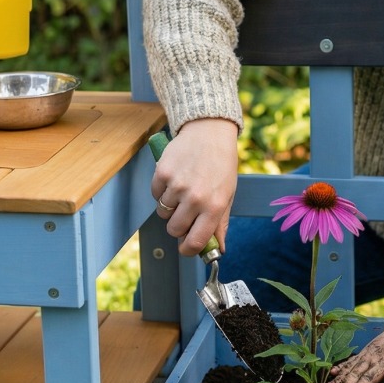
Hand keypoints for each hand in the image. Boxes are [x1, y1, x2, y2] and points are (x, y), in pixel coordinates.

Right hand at [151, 118, 238, 255]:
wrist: (209, 132)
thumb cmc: (221, 165)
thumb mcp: (227, 195)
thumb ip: (220, 224)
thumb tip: (219, 249)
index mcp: (214, 206)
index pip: (194, 242)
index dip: (188, 250)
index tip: (186, 248)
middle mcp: (195, 198)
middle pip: (174, 229)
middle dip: (178, 225)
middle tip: (186, 212)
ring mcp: (177, 186)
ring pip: (163, 213)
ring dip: (170, 207)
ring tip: (182, 190)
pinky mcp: (162, 173)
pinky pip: (155, 195)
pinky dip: (162, 191)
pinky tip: (174, 179)